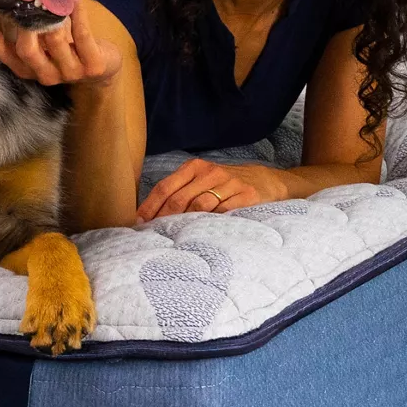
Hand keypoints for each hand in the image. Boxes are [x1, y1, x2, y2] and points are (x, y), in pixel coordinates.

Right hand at [0, 0, 121, 87]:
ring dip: (53, 16)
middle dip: (23, 25)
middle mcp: (43, 73)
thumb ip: (25, 25)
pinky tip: (76, 0)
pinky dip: (79, 17)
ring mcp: (69, 72)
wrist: (102, 70)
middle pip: (25, 51)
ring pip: (55, 44)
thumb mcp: (42, 40)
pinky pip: (83, 38)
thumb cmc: (66, 47)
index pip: (0, 50)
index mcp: (25, 67)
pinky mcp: (92, 66)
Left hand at [135, 159, 288, 220]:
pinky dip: (210, 224)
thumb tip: (150, 216)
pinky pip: (224, 213)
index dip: (150, 206)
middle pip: (179, 198)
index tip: (138, 223)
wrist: (267, 181)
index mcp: (195, 167)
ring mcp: (229, 184)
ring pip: (200, 206)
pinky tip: (201, 235)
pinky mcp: (247, 196)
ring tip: (172, 239)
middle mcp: (210, 173)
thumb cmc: (227, 184)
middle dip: (163, 218)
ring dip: (184, 224)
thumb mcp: (203, 180)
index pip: (166, 187)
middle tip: (151, 235)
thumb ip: (181, 192)